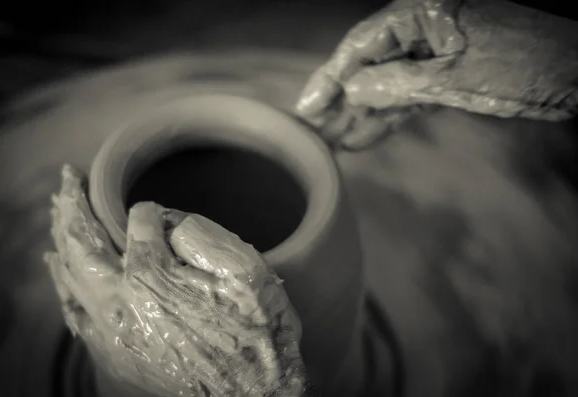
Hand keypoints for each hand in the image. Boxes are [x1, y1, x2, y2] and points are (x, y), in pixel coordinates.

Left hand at [44, 165, 308, 396]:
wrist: (253, 394)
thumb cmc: (254, 332)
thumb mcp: (243, 273)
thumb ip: (199, 237)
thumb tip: (166, 221)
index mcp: (152, 279)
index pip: (137, 224)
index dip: (151, 212)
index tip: (162, 213)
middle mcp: (120, 306)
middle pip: (82, 247)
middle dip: (71, 208)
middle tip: (66, 181)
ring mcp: (112, 334)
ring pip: (71, 278)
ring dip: (61, 241)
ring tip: (57, 215)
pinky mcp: (115, 356)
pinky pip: (75, 314)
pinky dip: (64, 286)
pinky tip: (62, 273)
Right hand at [296, 0, 577, 149]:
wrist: (574, 75)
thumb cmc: (522, 63)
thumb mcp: (453, 75)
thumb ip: (397, 84)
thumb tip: (351, 92)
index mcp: (421, 12)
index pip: (362, 44)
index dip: (330, 77)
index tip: (307, 107)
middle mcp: (421, 30)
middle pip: (369, 66)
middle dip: (341, 101)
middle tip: (313, 131)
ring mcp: (432, 55)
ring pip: (385, 86)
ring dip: (361, 115)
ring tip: (333, 142)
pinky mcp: (444, 78)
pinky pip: (406, 99)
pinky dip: (388, 119)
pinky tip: (364, 138)